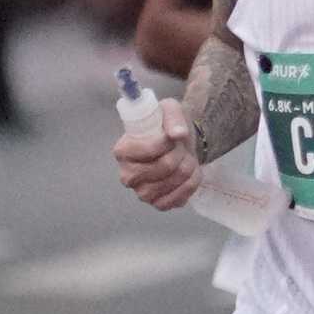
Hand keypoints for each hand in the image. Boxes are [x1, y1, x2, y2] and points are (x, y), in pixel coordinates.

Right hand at [113, 96, 200, 210]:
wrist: (178, 145)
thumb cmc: (166, 127)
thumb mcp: (169, 110)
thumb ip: (173, 117)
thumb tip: (178, 134)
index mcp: (122, 151)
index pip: (148, 149)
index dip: (166, 142)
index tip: (171, 135)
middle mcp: (127, 176)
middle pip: (165, 166)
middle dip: (180, 153)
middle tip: (179, 147)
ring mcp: (142, 192)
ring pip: (175, 180)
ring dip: (188, 166)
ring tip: (184, 158)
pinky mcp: (157, 204)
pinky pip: (178, 198)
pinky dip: (190, 184)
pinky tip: (187, 174)